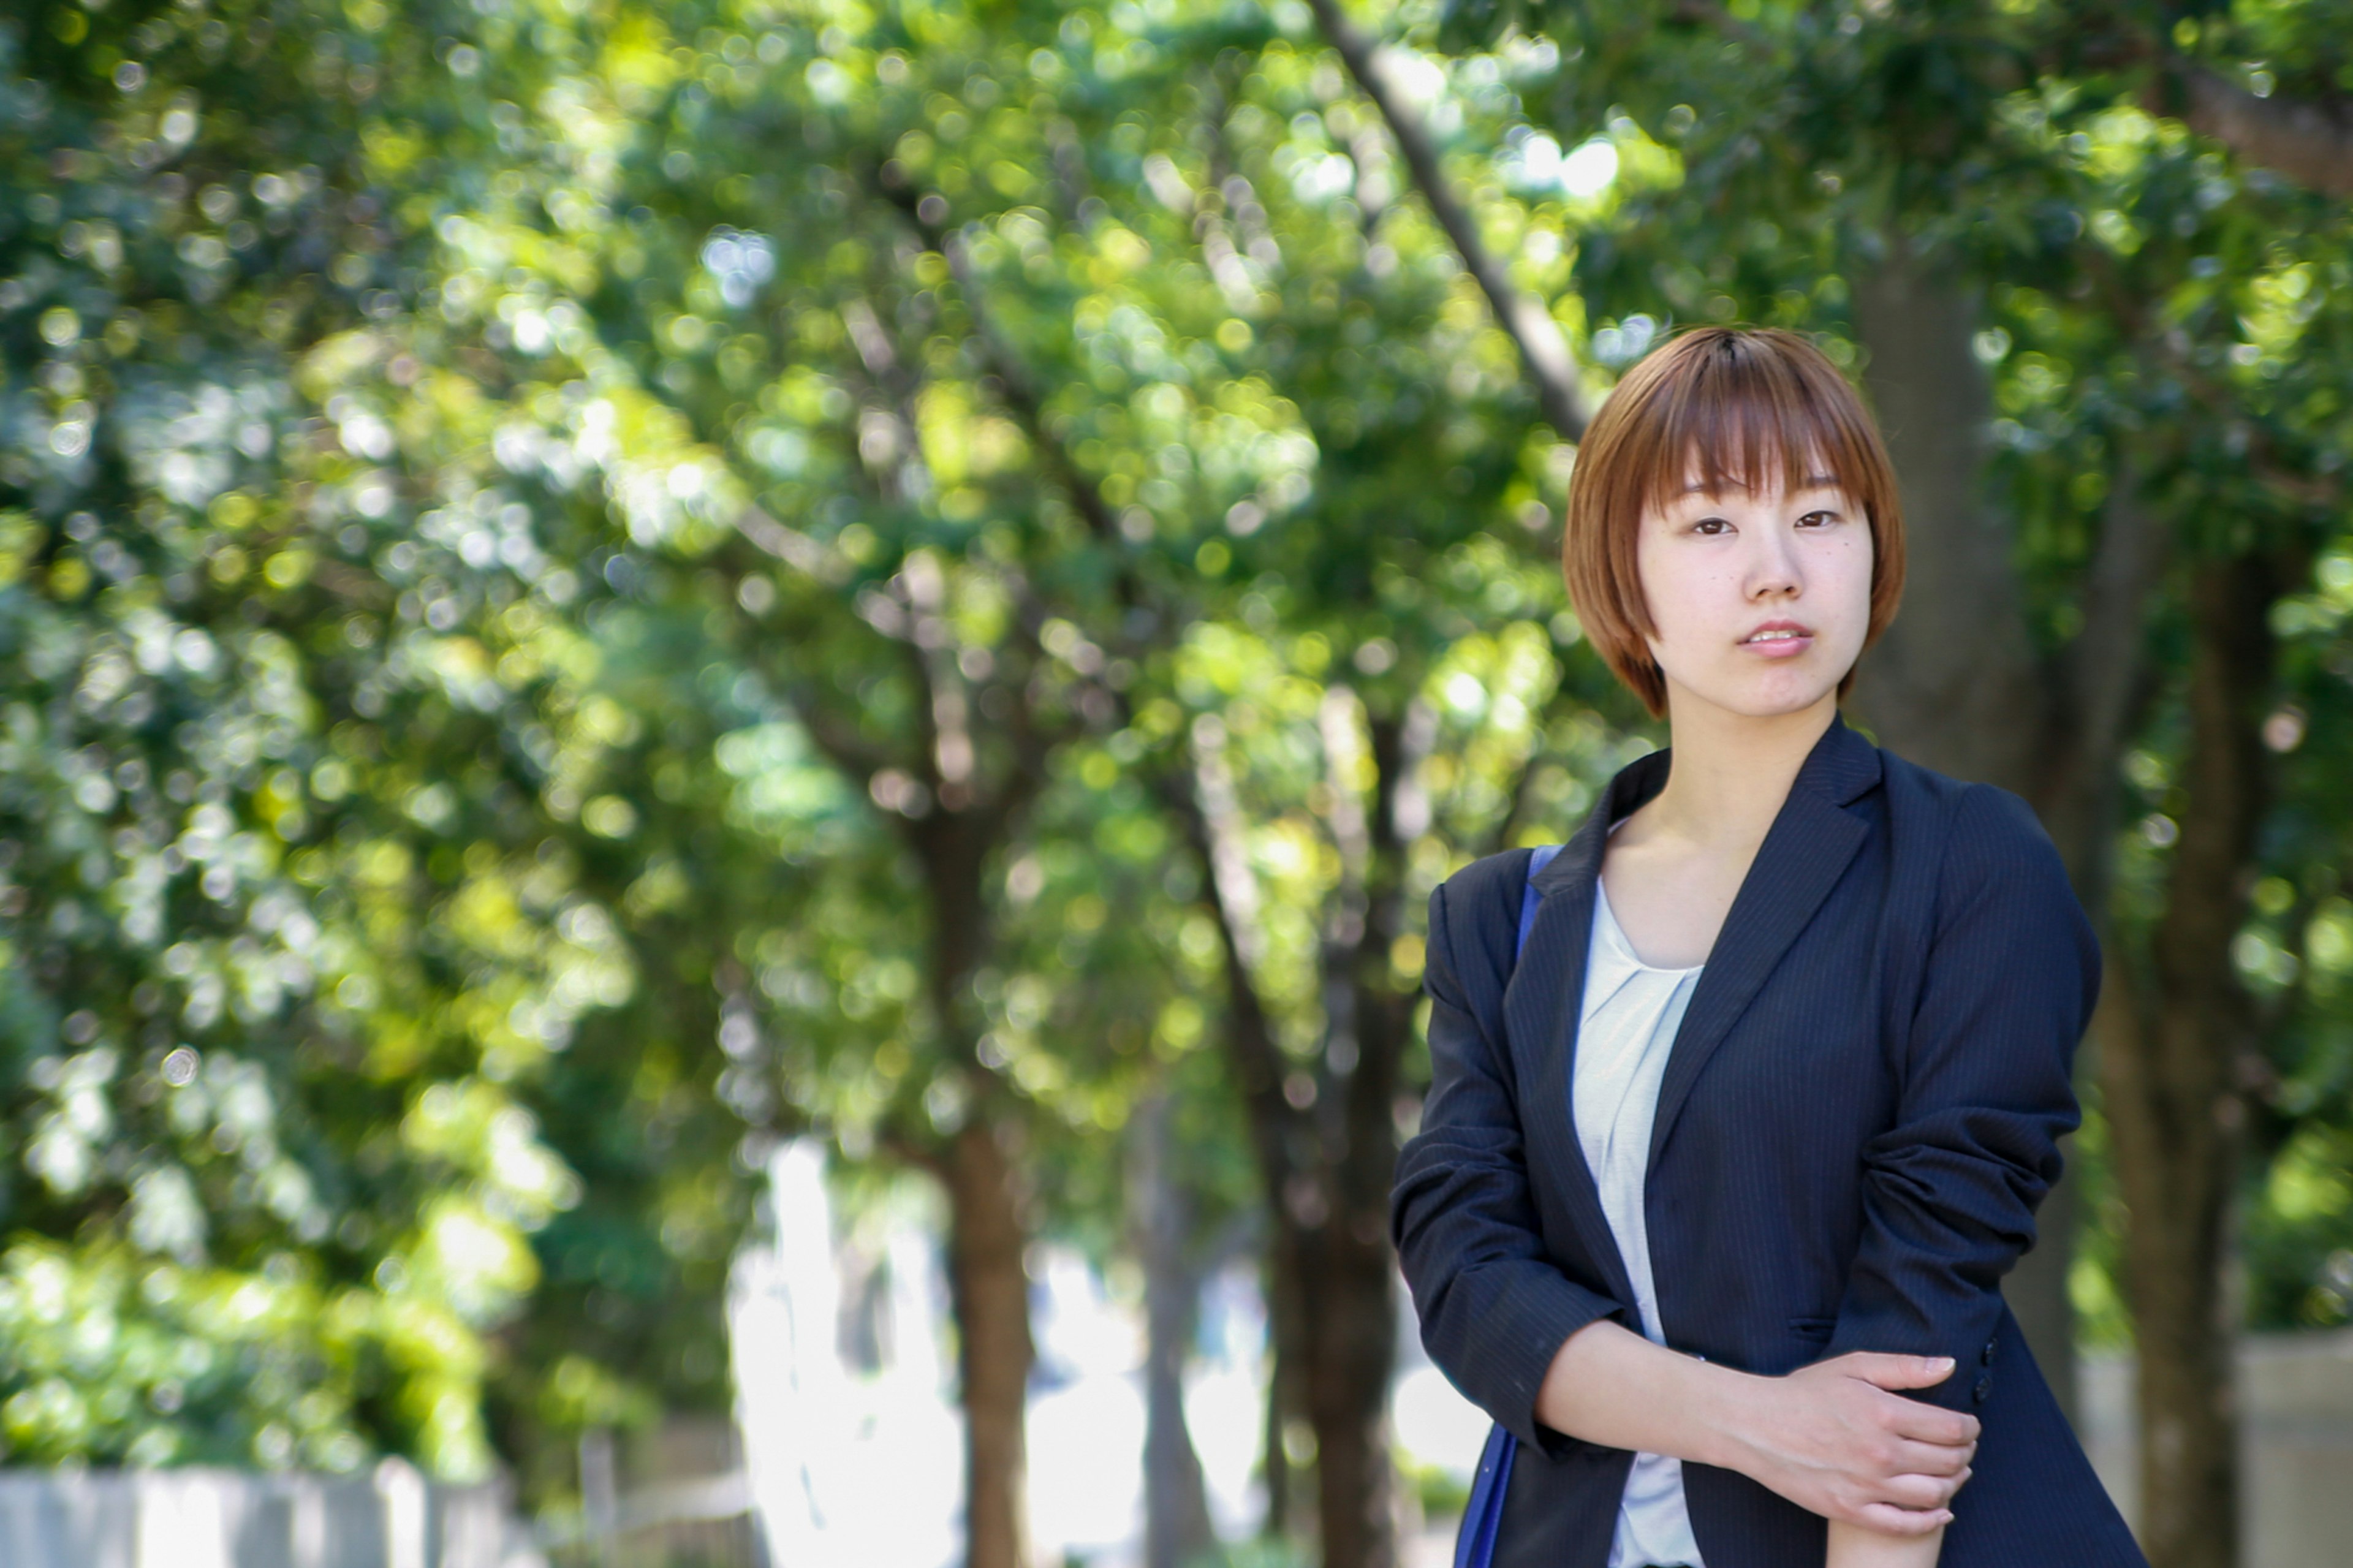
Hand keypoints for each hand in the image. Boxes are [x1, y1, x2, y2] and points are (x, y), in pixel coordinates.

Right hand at [1722, 1352, 1977, 1533]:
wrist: (1755, 1426)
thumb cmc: (1803, 1393)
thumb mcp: (1852, 1366)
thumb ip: (1904, 1367)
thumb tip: (1950, 1366)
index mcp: (1884, 1414)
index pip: (1953, 1429)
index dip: (1970, 1427)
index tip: (1969, 1425)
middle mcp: (1881, 1454)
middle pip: (1949, 1462)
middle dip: (1965, 1453)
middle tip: (1963, 1447)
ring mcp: (1866, 1486)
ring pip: (1935, 1494)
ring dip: (1954, 1484)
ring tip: (1953, 1473)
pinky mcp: (1851, 1510)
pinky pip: (1905, 1525)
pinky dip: (1931, 1519)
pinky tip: (1941, 1510)